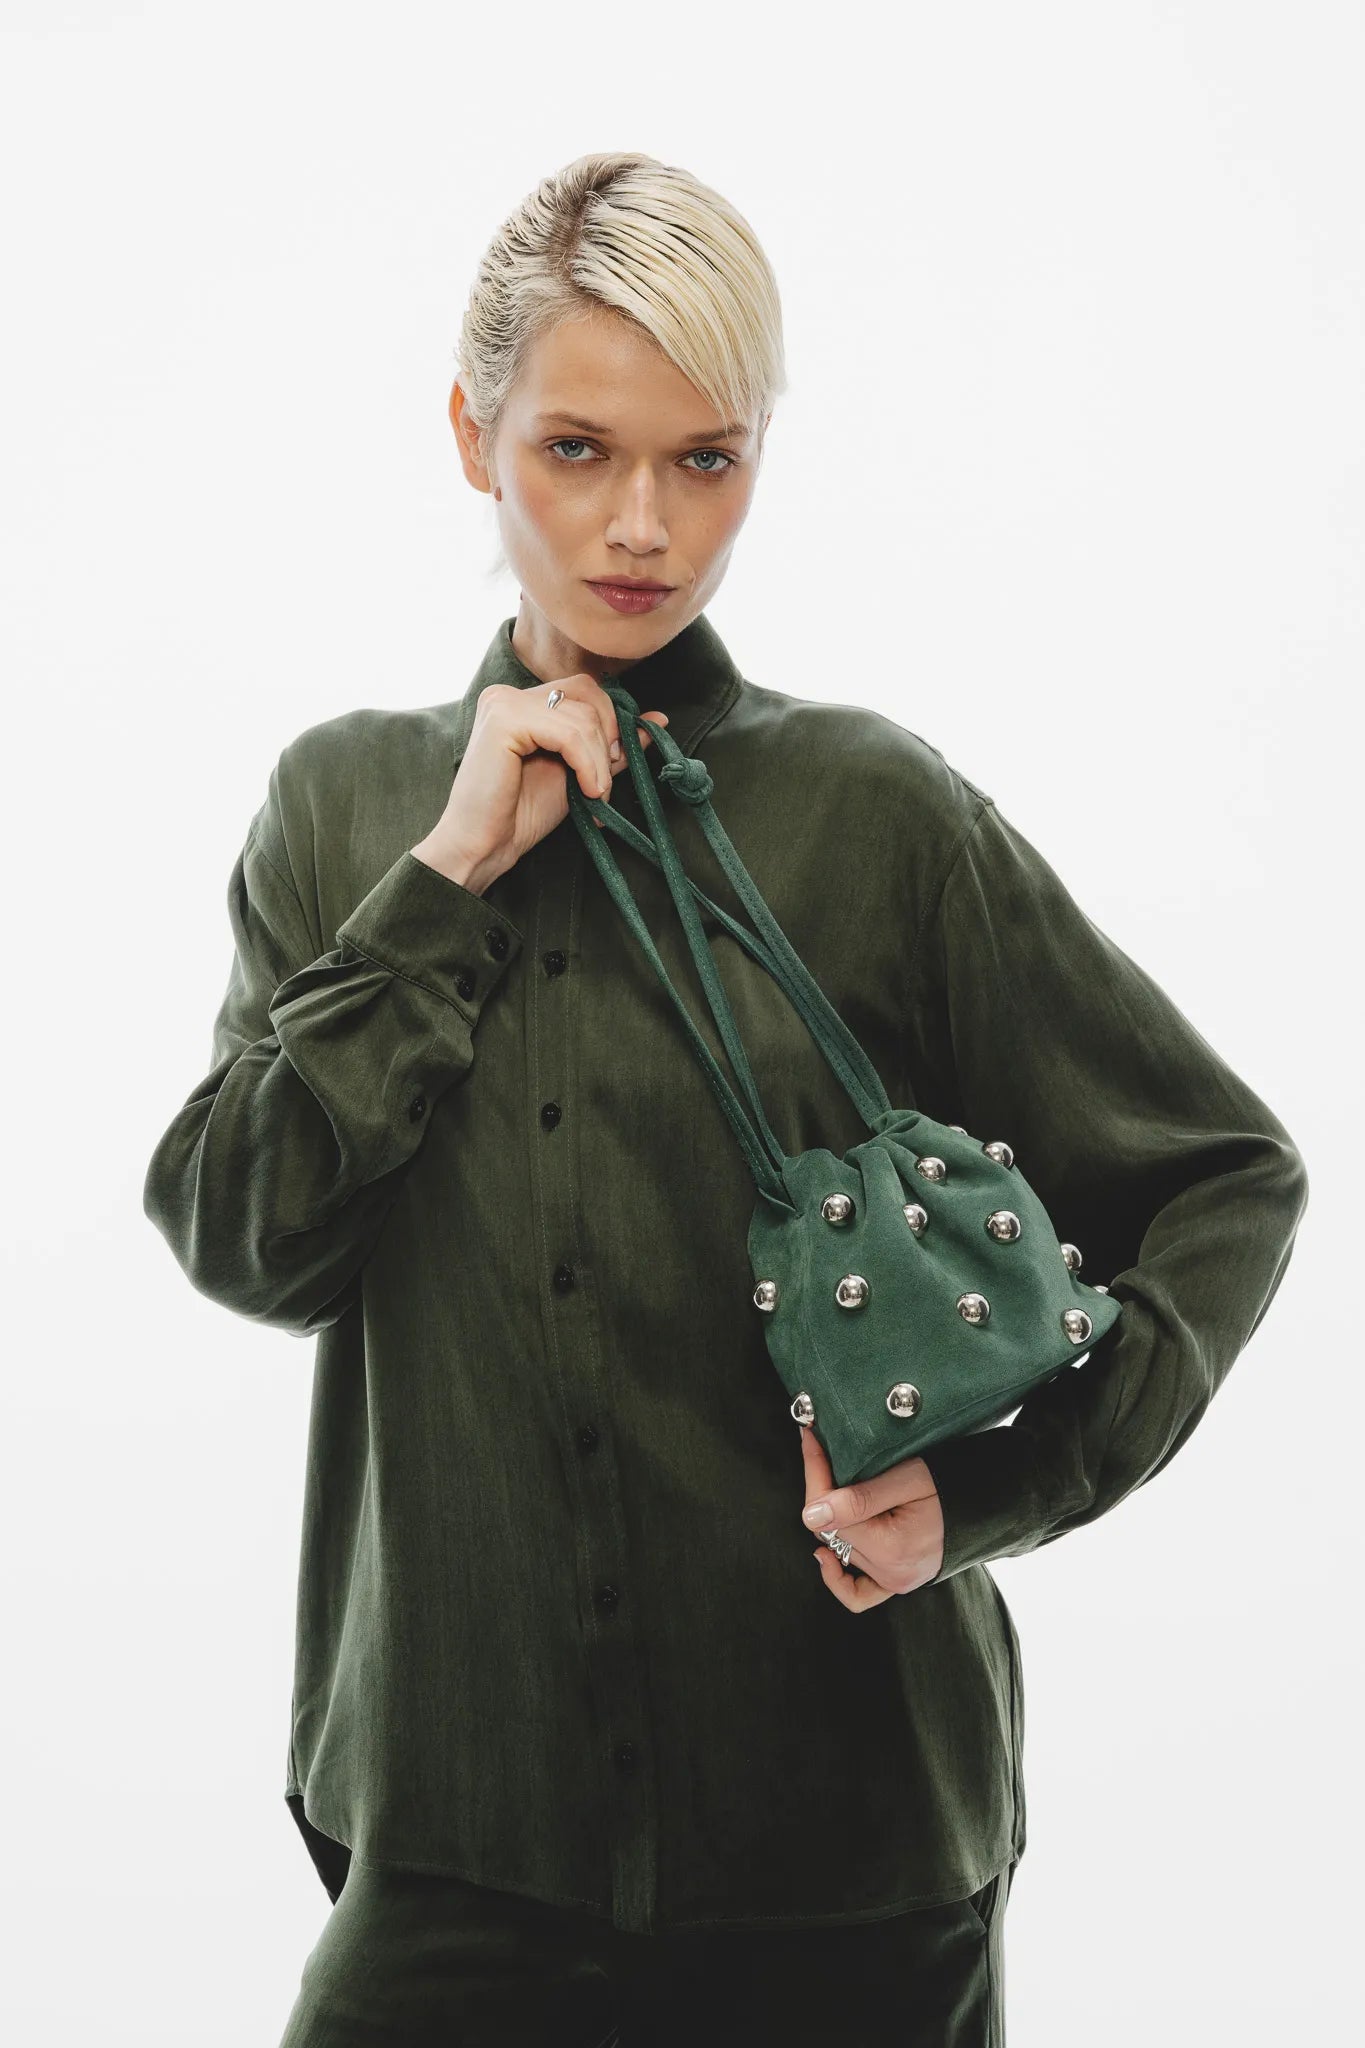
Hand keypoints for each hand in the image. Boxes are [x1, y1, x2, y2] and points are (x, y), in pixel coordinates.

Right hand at [412, 676, 669, 893]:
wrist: (485, 847)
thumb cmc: (523, 814)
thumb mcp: (580, 772)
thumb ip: (612, 744)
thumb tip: (659, 719)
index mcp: (523, 702)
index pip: (585, 689)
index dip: (610, 722)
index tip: (615, 762)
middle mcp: (509, 695)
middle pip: (587, 692)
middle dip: (608, 735)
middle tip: (605, 779)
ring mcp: (504, 704)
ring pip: (582, 716)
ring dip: (600, 760)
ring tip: (594, 794)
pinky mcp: (503, 720)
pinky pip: (568, 733)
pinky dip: (587, 763)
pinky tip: (585, 790)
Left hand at [799, 1423, 944, 1610]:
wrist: (990, 1503)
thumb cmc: (954, 1484)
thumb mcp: (910, 1478)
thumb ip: (860, 1498)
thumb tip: (812, 1515)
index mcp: (893, 1548)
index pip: (830, 1515)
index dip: (816, 1475)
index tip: (811, 1441)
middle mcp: (892, 1573)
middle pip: (831, 1532)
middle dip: (823, 1492)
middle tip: (824, 1453)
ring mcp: (895, 1582)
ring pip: (840, 1549)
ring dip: (833, 1519)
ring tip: (837, 1485)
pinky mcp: (898, 1583)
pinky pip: (858, 1593)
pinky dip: (838, 1577)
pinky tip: (826, 1557)